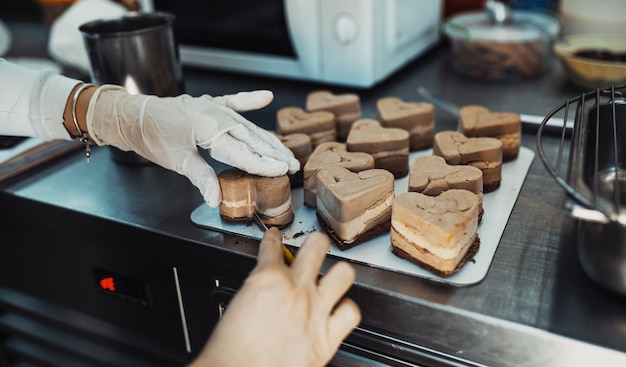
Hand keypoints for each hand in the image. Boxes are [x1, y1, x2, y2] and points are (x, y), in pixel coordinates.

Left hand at [86, 86, 299, 206]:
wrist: (133, 116)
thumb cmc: (151, 136)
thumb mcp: (177, 161)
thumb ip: (201, 178)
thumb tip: (216, 199)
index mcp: (208, 127)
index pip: (242, 151)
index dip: (264, 163)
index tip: (282, 171)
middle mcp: (215, 114)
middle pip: (251, 137)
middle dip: (274, 152)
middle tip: (292, 165)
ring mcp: (213, 107)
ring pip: (247, 125)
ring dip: (267, 138)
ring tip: (285, 150)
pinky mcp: (209, 105)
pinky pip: (234, 102)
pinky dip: (249, 100)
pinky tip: (266, 96)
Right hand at [189, 228, 360, 366]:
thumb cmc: (230, 349)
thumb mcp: (237, 304)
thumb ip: (258, 289)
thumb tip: (266, 287)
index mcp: (266, 278)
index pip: (273, 246)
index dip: (274, 239)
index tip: (275, 239)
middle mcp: (296, 289)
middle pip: (316, 246)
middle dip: (315, 242)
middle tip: (314, 245)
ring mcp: (315, 311)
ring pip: (344, 273)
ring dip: (338, 273)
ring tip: (334, 275)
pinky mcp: (326, 337)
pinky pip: (351, 313)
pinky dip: (347, 309)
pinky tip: (340, 309)